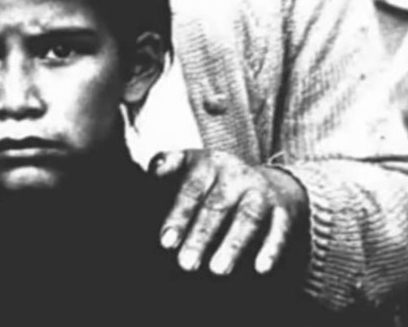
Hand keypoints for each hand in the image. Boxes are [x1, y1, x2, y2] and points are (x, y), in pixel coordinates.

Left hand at [152, 150, 308, 276]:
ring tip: (217, 271)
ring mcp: (260, 191)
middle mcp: (235, 174)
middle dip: (200, 236)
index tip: (165, 242)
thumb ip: (166, 166)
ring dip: (233, 244)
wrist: (266, 181)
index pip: (191, 189)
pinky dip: (272, 248)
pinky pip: (280, 229)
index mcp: (207, 163)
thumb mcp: (189, 166)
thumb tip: (151, 174)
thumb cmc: (213, 181)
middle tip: (185, 264)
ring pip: (248, 217)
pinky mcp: (282, 211)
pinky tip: (260, 268)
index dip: (178, 215)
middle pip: (217, 205)